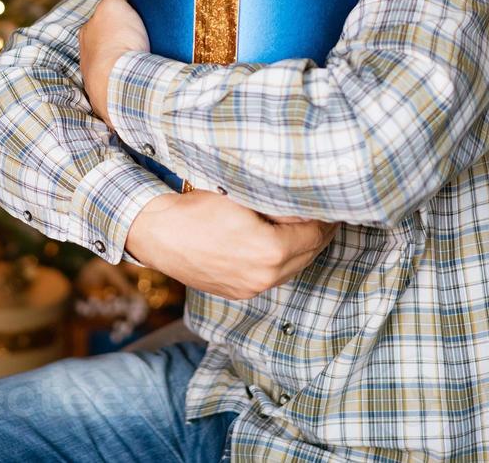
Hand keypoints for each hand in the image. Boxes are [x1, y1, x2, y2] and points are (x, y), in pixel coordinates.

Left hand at [79, 0, 148, 124]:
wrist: (123, 82)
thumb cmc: (116, 41)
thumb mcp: (114, 5)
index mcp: (87, 34)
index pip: (101, 19)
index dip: (118, 14)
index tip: (136, 14)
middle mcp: (89, 57)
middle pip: (110, 42)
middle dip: (126, 38)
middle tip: (147, 34)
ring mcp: (100, 78)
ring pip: (119, 63)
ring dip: (133, 58)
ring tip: (153, 54)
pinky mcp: (115, 96)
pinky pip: (128, 80)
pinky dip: (138, 75)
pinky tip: (150, 73)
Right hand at [125, 190, 337, 300]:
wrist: (158, 232)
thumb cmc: (198, 206)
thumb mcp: (244, 196)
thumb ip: (280, 204)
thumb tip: (308, 205)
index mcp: (271, 250)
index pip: (315, 232)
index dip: (326, 216)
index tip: (330, 203)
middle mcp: (265, 276)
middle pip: (309, 253)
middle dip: (319, 232)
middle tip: (324, 213)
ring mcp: (251, 288)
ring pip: (294, 268)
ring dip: (302, 248)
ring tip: (304, 226)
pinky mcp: (238, 293)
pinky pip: (273, 277)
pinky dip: (283, 261)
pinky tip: (279, 243)